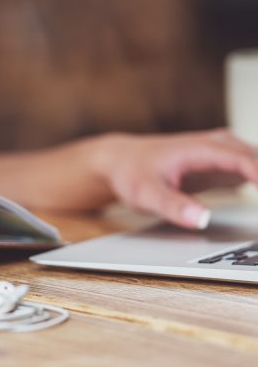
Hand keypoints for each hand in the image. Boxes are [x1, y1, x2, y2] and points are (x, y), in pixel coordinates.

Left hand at [93, 129, 257, 228]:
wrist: (122, 161)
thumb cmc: (132, 173)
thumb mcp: (145, 193)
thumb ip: (172, 205)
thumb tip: (201, 219)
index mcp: (201, 149)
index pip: (244, 161)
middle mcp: (216, 146)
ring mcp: (221, 155)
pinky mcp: (222, 165)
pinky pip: (254, 170)